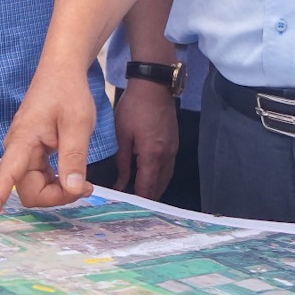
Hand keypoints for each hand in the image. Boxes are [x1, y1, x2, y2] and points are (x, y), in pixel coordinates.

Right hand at [0, 64, 99, 227]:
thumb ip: (74, 158)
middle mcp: (18, 149)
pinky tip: (73, 174)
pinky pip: (40, 178)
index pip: (5, 176)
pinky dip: (58, 182)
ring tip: (84, 181)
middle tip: (86, 187)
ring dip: (58, 190)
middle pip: (28, 190)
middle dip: (56, 196)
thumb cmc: (68, 92)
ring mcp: (24, 152)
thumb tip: (72, 190)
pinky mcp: (33, 153)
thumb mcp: (78, 124)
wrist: (62, 71)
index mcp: (23, 141)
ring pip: (35, 187)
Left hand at [112, 83, 178, 200]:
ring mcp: (173, 150)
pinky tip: (148, 176)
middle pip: (159, 187)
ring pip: (165, 178)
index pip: (147, 188)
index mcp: (152, 155)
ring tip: (139, 194)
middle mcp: (167, 156)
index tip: (127, 208)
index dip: (138, 201)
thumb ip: (122, 162)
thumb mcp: (122, 134)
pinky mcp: (174, 143)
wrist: (154, 86)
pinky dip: (159, 176)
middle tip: (132, 205)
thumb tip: (120, 184)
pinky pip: (168, 167)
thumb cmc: (134, 107)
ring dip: (154, 188)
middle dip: (147, 198)